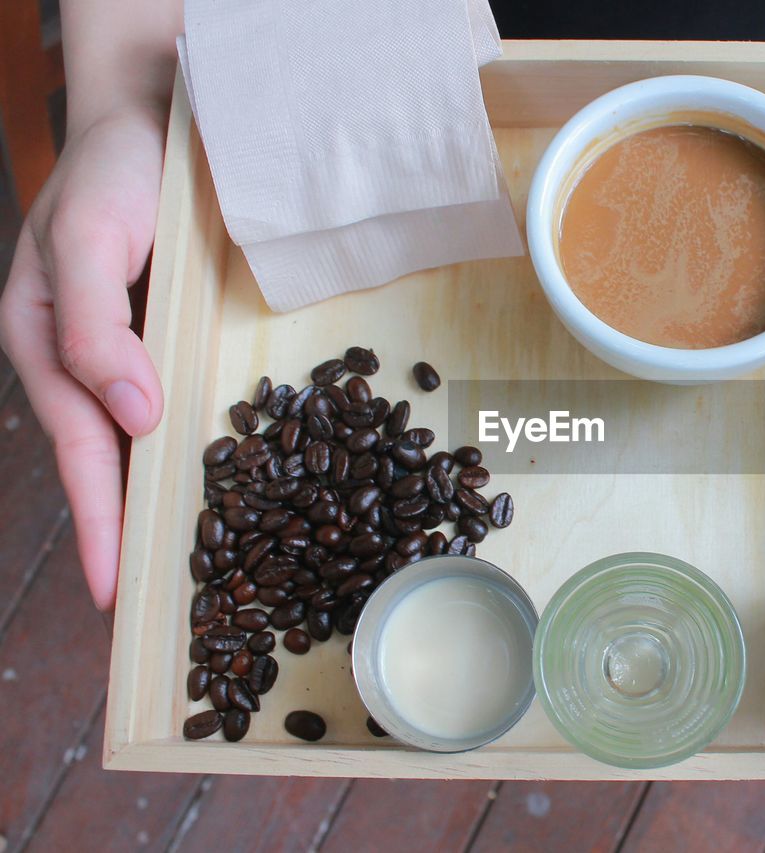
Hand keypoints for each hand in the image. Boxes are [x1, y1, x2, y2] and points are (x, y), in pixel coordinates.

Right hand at [0, 109, 167, 610]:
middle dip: (127, 531)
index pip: (78, 450)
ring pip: (143, 440)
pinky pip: (180, 404)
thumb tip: (131, 418)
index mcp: (45, 344)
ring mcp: (129, 352)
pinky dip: (192, 447)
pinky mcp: (172, 339)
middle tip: (155, 606)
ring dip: (161, 498)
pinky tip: (218, 479)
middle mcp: (85, 359)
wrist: (157, 117)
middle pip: (108, 460)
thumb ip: (98, 326)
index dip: (97, 520)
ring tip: (189, 565)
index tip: (111, 591)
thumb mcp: (91, 240)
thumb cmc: (113, 172)